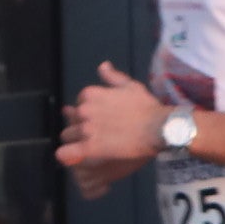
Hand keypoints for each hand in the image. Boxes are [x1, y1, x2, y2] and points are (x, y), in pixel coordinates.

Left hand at [60, 62, 166, 178]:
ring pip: (67, 136)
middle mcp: (84, 110)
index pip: (78, 103)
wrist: (158, 128)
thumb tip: (102, 66)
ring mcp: (85, 129)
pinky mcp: (89, 147)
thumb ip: (112, 76)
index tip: (100, 119)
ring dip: (76, 141)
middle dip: (80, 126)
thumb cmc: (147, 107)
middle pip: (71, 120)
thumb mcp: (131, 86)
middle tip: (98, 133)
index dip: (88, 112)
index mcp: (91, 94)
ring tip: (91, 146)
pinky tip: (77, 157)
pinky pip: (66, 153)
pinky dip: (69, 156)